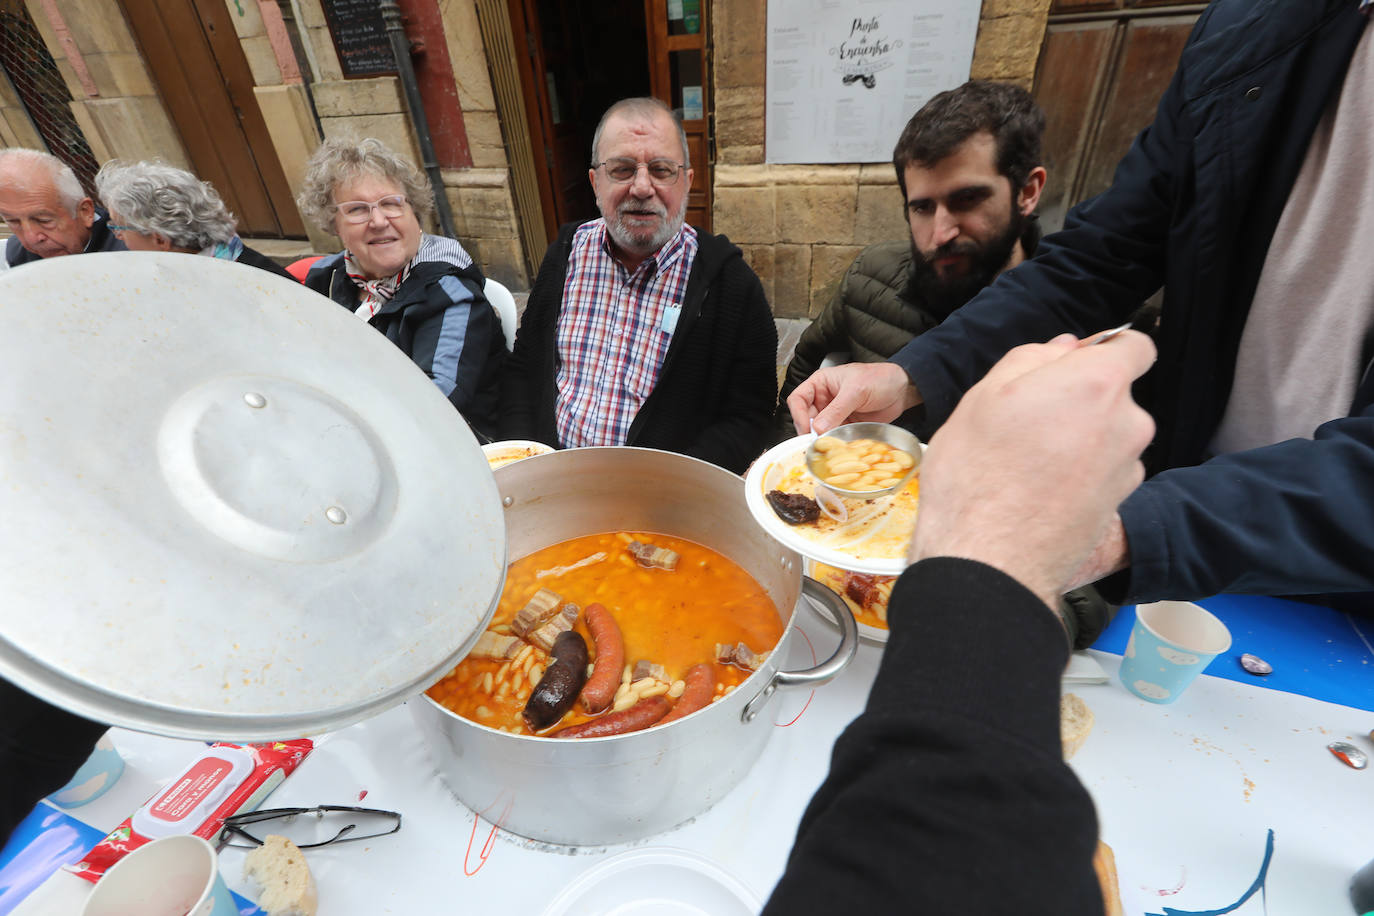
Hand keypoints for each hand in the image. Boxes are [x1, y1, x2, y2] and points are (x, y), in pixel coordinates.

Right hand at [787, 362, 920, 434]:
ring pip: (818, 429)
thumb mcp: (856, 391)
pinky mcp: (845, 425)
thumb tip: (818, 428)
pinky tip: (838, 448)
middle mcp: (824, 399)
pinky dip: (834, 443)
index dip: (798, 415)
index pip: (798, 399)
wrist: (902, 389)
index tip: (806, 429)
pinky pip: (833, 436)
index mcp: (821, 383)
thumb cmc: (879, 379)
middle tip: (814, 444)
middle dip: (809, 431)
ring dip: (821, 439)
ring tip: (826, 447)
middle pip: (806, 417)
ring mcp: (834, 413)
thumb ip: (836, 410)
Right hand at [908, 331, 1155, 609]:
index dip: (1104, 348)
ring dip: (1077, 438)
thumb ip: (1029, 360)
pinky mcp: (1118, 503)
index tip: (1072, 364)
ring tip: (1024, 461)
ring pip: (1106, 434)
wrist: (991, 561)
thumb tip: (1060, 349)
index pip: (1135, 345)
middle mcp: (1127, 422)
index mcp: (1097, 383)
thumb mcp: (983, 397)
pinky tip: (1038, 489)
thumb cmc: (979, 476)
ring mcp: (1127, 467)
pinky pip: (1102, 471)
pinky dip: (1079, 473)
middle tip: (1025, 419)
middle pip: (1113, 394)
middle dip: (1078, 399)